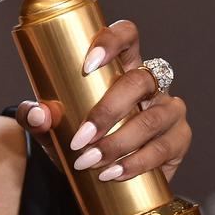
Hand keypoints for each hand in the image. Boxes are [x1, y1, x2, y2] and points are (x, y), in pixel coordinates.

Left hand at [15, 19, 190, 181]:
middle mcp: (150, 83)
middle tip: (80, 137)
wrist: (97, 179)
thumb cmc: (76, 139)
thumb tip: (38, 113)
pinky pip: (163, 149)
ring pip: (151, 119)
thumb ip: (36, 118)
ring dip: (118, 143)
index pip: (127, 36)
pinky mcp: (179, 140)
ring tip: (90, 161)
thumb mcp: (50, 128)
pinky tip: (113, 173)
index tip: (87, 64)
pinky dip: (135, 163)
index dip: (112, 41)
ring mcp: (169, 110)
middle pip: (138, 81)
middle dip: (108, 110)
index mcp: (121, 64)